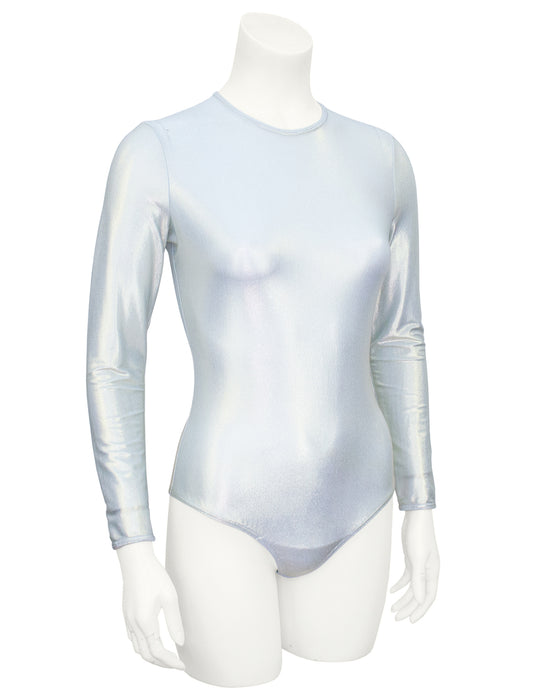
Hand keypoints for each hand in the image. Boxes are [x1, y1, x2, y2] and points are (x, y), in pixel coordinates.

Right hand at [117, 541, 184, 668]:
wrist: (136, 562)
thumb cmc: (155, 576)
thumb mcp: (170, 598)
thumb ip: (174, 622)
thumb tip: (180, 643)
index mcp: (145, 622)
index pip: (158, 652)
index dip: (170, 662)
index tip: (182, 666)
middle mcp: (134, 624)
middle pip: (146, 655)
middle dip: (162, 663)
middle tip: (177, 664)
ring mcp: (128, 620)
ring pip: (138, 649)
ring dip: (152, 657)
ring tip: (167, 656)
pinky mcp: (126, 615)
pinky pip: (133, 639)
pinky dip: (143, 647)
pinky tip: (153, 642)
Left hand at [390, 509, 438, 622]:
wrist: (415, 516)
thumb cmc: (418, 534)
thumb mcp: (417, 557)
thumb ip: (419, 579)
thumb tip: (420, 600)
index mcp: (433, 572)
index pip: (428, 597)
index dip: (420, 610)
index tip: (410, 621)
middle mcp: (429, 571)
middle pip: (419, 595)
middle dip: (409, 607)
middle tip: (397, 618)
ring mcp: (420, 565)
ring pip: (413, 587)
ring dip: (403, 598)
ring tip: (392, 609)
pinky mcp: (412, 559)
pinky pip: (408, 577)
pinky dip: (400, 585)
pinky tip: (391, 591)